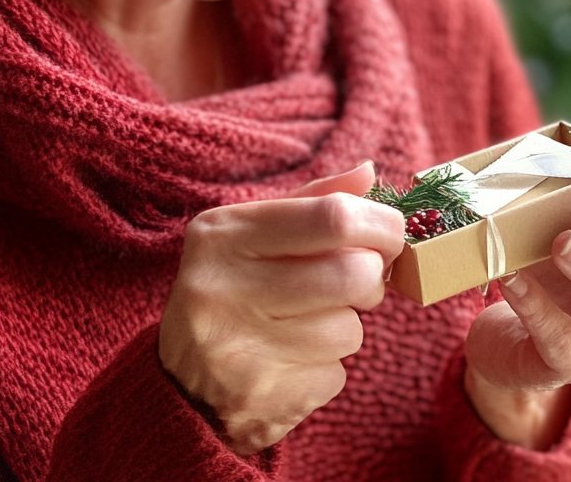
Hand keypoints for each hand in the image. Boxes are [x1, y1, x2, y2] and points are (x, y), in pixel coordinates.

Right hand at [158, 161, 405, 455]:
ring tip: (308, 321)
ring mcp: (241, 348)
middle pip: (352, 273)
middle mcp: (224, 287)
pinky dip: (327, 366)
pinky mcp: (263, 398)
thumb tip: (368, 172)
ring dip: (346, 324)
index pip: (331, 218)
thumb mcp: (250, 234)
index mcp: (222, 234)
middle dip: (371, 277)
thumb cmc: (230, 289)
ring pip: (349, 328)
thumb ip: (310, 202)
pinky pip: (336, 374)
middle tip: (357, 279)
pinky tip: (292, 359)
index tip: (390, 233)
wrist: (180, 387)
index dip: (380, 224)